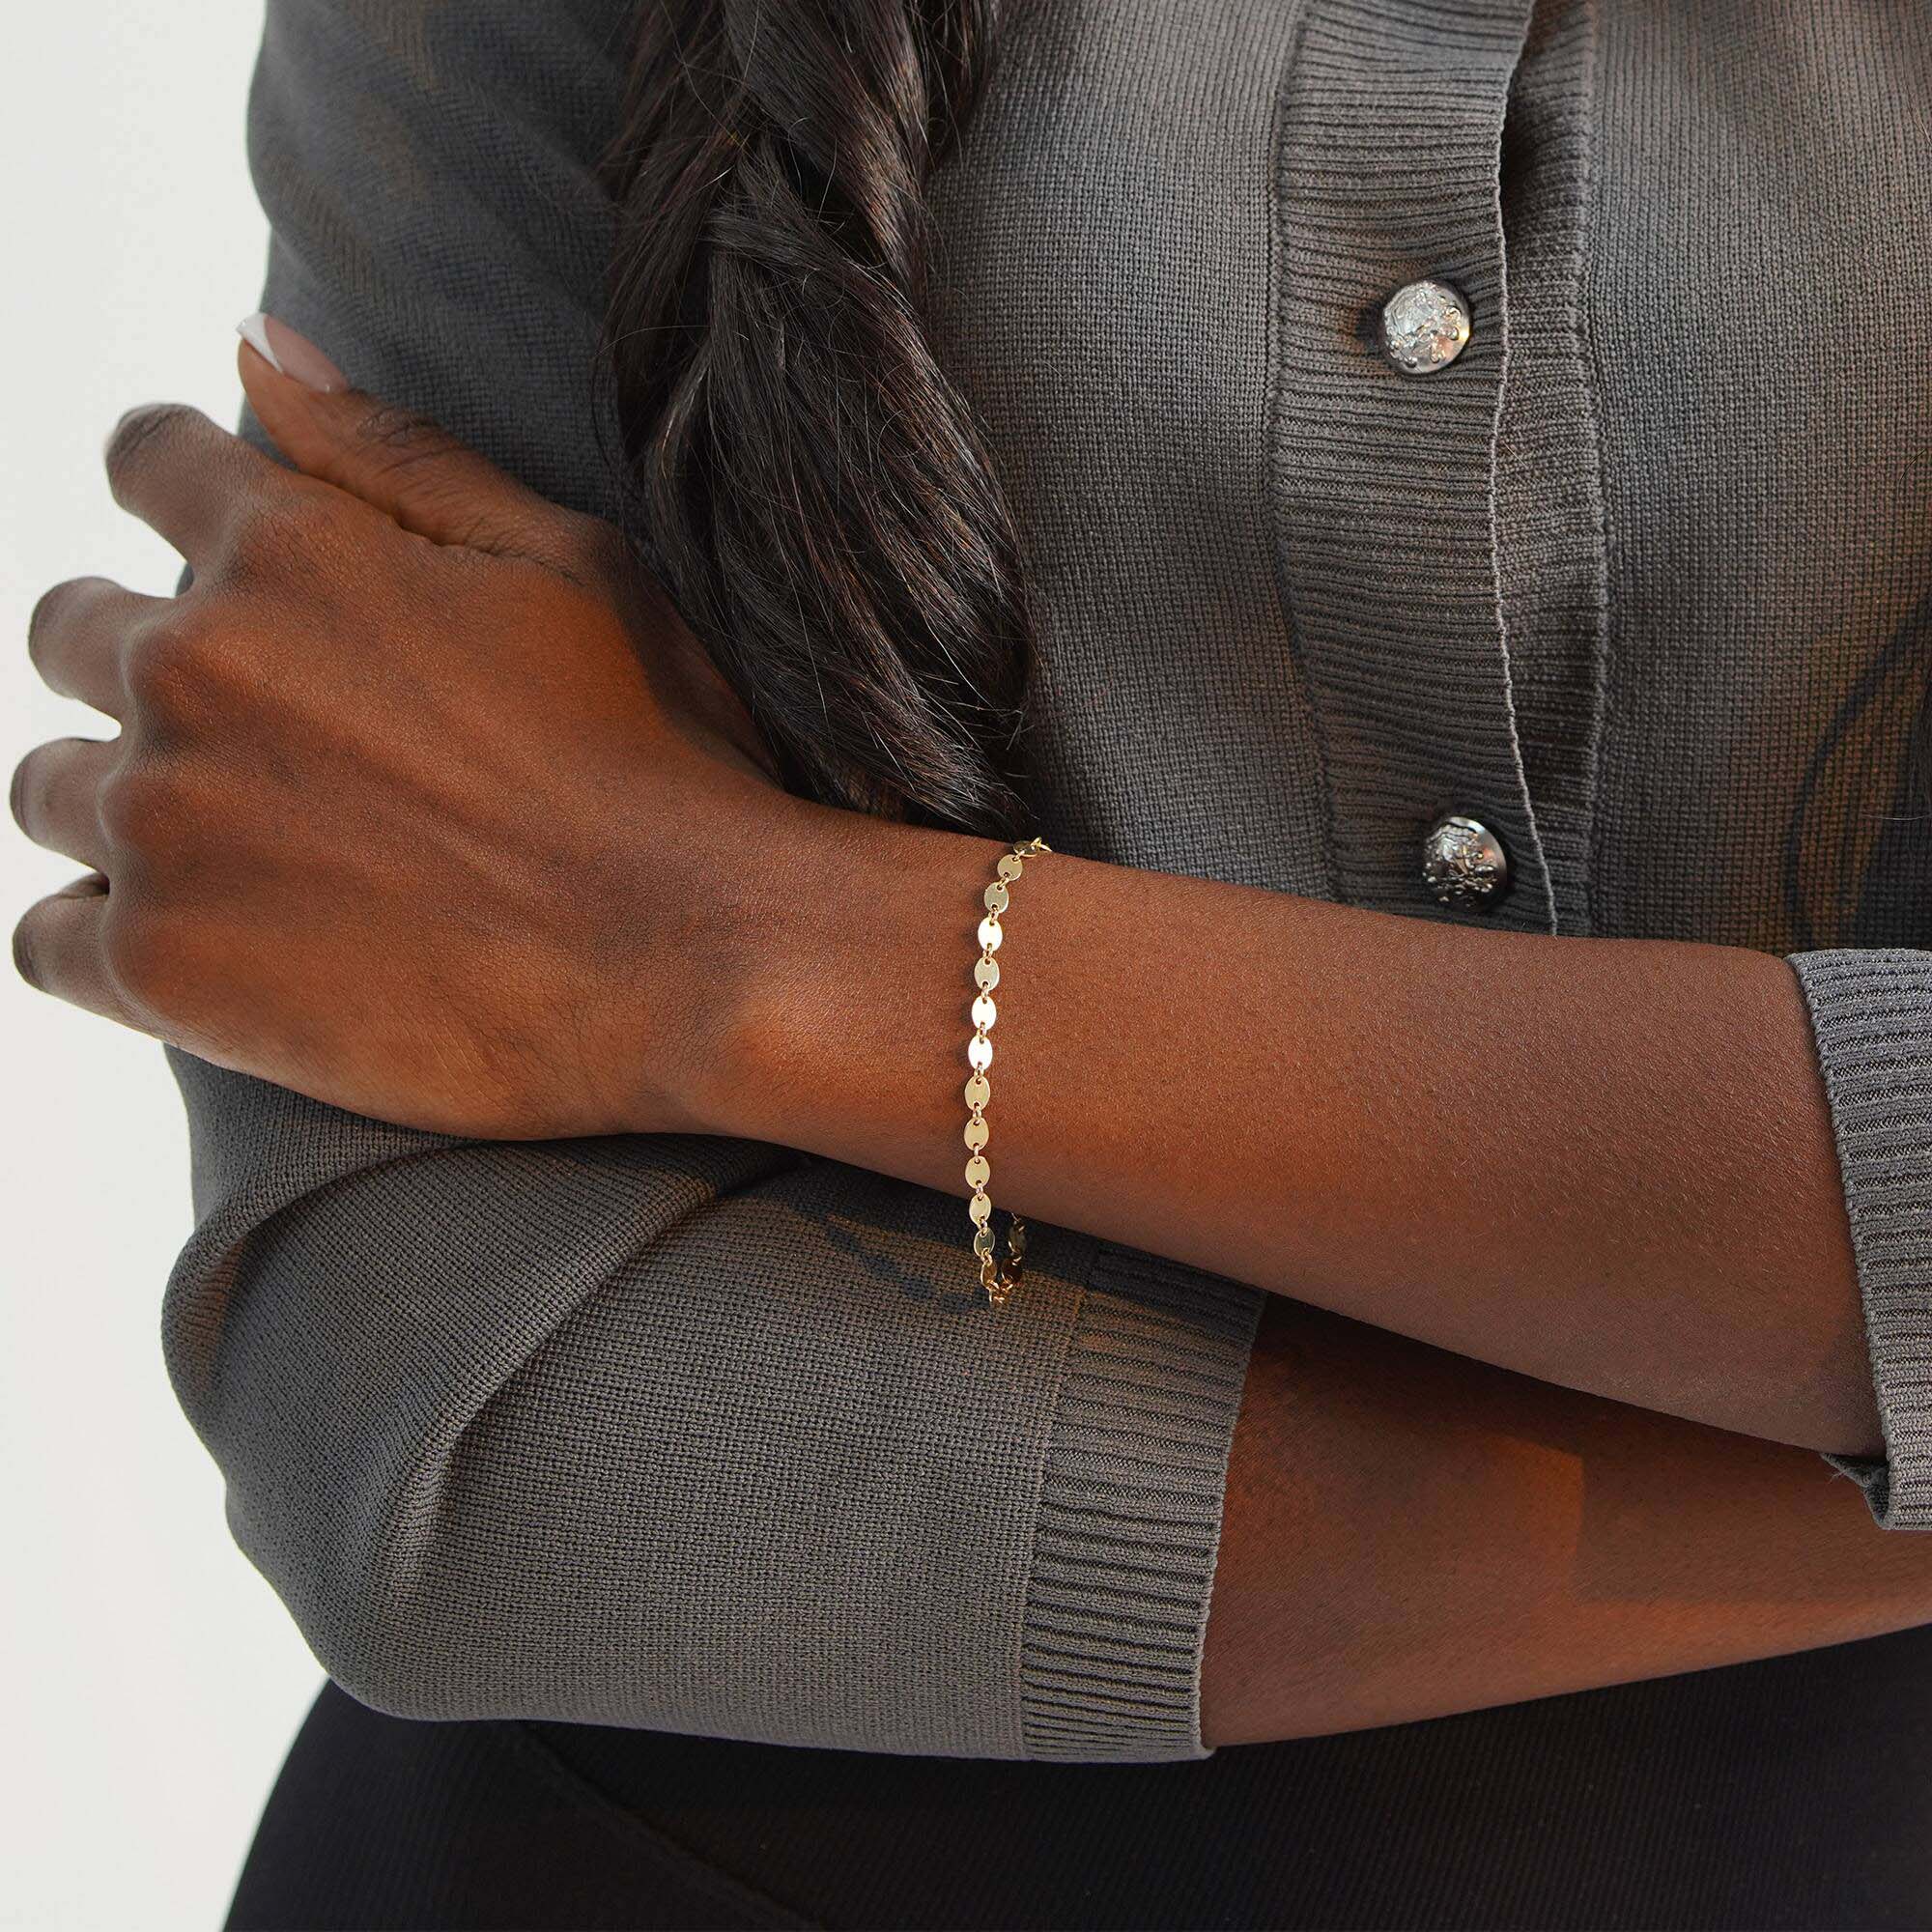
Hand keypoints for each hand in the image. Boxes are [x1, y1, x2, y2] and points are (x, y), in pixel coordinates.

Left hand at [12, 321, 797, 1139]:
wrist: (695, 961)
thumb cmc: (660, 756)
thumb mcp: (569, 564)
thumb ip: (395, 454)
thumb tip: (252, 340)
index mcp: (287, 553)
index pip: (144, 464)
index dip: (187, 500)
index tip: (239, 567)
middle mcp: (192, 671)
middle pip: (74, 632)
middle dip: (151, 665)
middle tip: (277, 744)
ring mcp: (165, 825)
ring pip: (52, 787)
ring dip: (124, 802)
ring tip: (251, 855)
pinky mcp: (162, 970)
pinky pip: (43, 940)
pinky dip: (102, 935)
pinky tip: (206, 943)